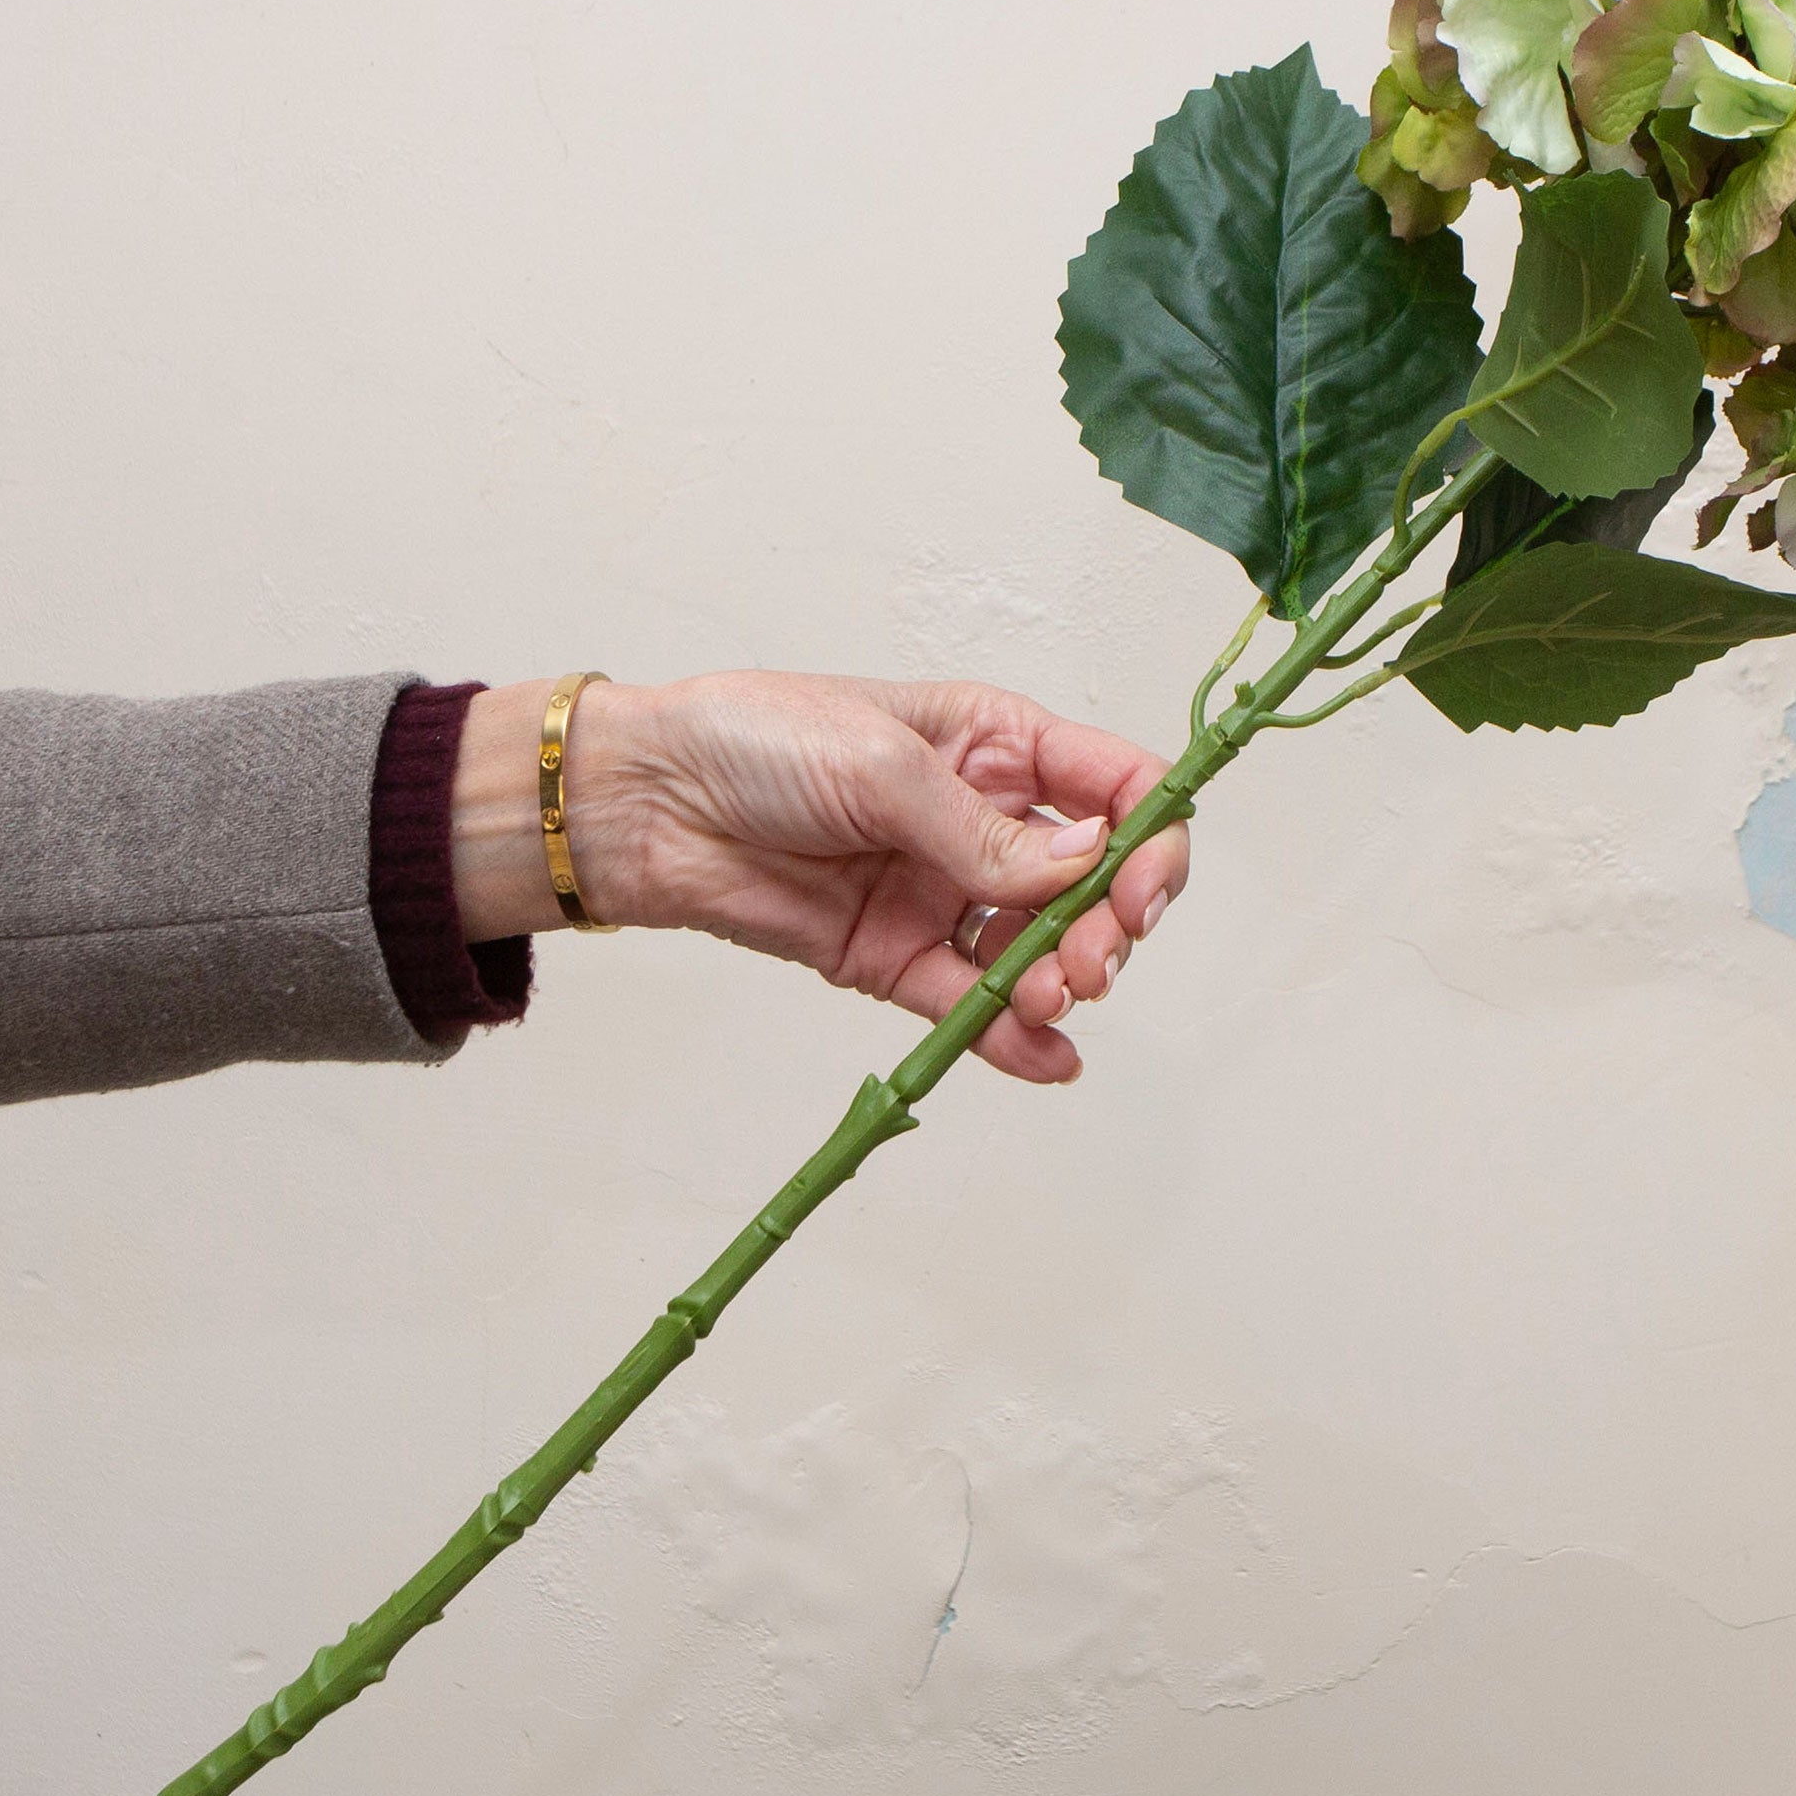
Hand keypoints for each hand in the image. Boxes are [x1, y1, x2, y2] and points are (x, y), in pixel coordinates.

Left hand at [450, 672, 1189, 1082]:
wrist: (646, 805)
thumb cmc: (753, 740)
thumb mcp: (880, 763)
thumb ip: (982, 831)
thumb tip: (1082, 867)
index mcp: (993, 743)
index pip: (1112, 785)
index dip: (1148, 834)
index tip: (1145, 885)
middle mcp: (981, 820)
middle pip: (1091, 880)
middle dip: (1109, 923)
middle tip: (1091, 957)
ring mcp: (940, 893)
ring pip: (1037, 948)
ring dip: (1062, 979)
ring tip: (1049, 996)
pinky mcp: (894, 958)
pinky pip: (971, 1003)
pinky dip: (1015, 1036)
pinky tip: (1048, 1055)